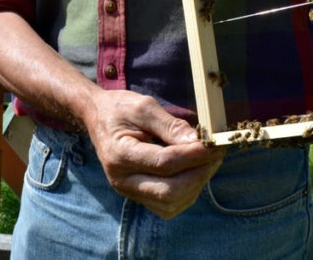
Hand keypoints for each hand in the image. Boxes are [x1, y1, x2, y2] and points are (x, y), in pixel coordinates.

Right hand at [81, 89, 226, 218]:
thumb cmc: (120, 108)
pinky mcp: (138, 196)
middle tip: (216, 154)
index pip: (163, 163)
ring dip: (196, 184)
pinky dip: (187, 192)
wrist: (97, 117)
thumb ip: (171, 125)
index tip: (212, 144)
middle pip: (169, 191)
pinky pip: (168, 206)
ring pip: (171, 203)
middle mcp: (121, 180)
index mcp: (119, 155)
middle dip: (199, 174)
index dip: (193, 156)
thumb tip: (198, 143)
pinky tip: (194, 171)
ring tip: (207, 161)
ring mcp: (128, 191)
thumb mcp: (144, 107)